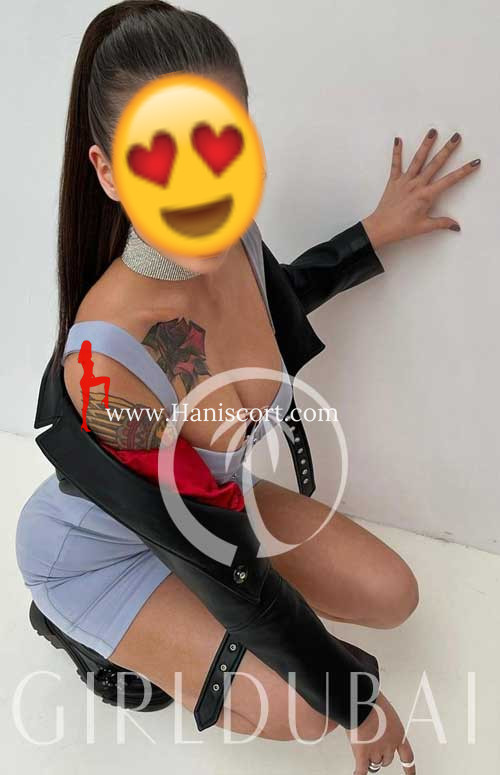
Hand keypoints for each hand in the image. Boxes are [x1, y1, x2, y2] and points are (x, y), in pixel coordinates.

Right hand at [346, 692, 415, 774]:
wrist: (361, 699)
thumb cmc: (372, 699)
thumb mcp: (384, 711)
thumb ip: (382, 723)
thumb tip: (375, 724)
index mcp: (398, 733)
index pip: (408, 756)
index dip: (409, 768)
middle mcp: (390, 745)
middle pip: (387, 759)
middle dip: (380, 755)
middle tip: (373, 747)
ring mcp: (376, 750)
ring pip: (373, 762)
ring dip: (368, 758)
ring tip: (361, 748)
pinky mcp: (363, 753)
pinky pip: (362, 770)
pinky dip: (359, 773)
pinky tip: (357, 773)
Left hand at [361, 129, 480, 249]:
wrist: (380, 228)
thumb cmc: (401, 228)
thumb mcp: (424, 227)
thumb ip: (441, 223)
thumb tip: (455, 226)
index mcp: (426, 196)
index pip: (449, 181)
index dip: (463, 172)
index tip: (473, 163)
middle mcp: (416, 185)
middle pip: (435, 164)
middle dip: (447, 150)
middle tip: (456, 137)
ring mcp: (404, 181)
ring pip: (417, 160)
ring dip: (426, 145)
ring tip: (433, 132)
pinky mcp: (393, 181)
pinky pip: (395, 164)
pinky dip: (396, 152)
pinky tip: (398, 140)